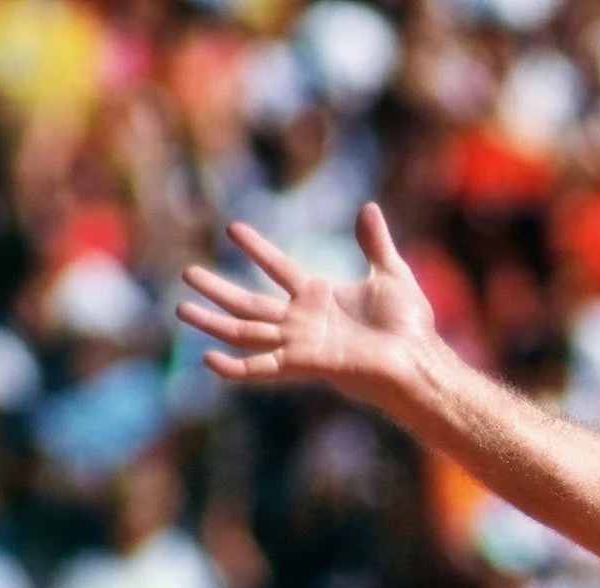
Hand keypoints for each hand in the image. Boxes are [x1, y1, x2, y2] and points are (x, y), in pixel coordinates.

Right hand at [178, 204, 435, 405]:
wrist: (418, 361)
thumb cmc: (412, 327)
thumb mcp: (392, 274)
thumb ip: (375, 243)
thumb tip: (369, 208)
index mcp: (320, 298)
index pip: (279, 268)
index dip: (258, 249)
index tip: (234, 228)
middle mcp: (304, 322)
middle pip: (250, 303)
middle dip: (218, 289)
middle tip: (187, 273)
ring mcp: (301, 344)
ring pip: (246, 331)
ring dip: (213, 321)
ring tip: (181, 307)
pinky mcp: (304, 364)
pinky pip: (262, 366)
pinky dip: (236, 367)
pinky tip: (208, 360)